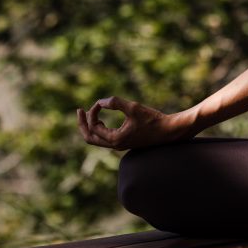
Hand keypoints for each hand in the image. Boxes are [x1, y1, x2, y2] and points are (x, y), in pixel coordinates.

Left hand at [76, 96, 192, 150]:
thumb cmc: (153, 120)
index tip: (99, 102)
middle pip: (90, 138)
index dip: (93, 112)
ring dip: (90, 127)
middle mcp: (115, 145)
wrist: (168, 131)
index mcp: (115, 139)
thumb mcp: (133, 107)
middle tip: (78, 111)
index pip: (94, 127)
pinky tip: (101, 118)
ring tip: (87, 113)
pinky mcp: (124, 141)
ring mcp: (119, 144)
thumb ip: (115, 103)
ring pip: (96, 140)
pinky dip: (98, 129)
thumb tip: (100, 102)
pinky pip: (104, 138)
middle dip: (82, 124)